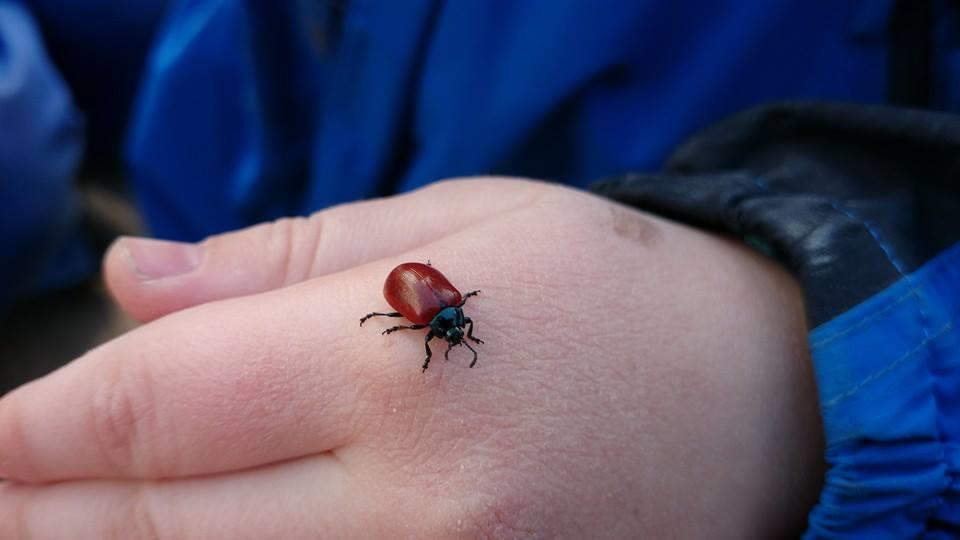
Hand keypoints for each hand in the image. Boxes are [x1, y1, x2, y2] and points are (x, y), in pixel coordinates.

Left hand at [0, 178, 822, 537]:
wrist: (768, 398)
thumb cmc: (607, 288)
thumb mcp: (460, 221)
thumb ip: (284, 259)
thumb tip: (132, 284)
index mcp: (402, 365)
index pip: (155, 408)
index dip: (36, 429)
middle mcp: (420, 508)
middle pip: (160, 527)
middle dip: (44, 516)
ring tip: (54, 533)